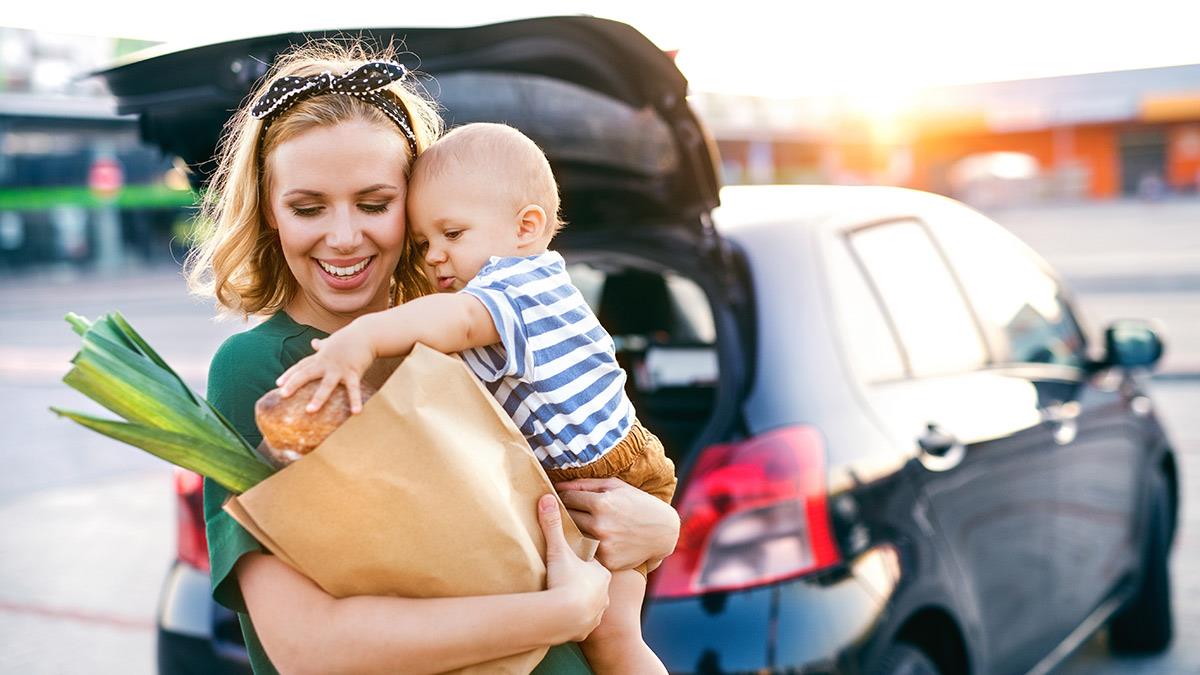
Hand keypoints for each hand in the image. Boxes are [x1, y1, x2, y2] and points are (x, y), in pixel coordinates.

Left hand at [275, 325, 375, 413]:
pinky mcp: (353, 372)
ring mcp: (339, 368)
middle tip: (283, 394)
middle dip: (294, 383)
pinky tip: (356, 413)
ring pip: (326, 384)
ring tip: (310, 410)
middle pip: (307, 373)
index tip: (278, 384)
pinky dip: (355, 400)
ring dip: (318, 397)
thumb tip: (314, 342)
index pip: (301, 365)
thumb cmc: (350, 338)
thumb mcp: (332, 341)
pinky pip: (354, 388)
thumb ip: (322, 344)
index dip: (289, 374)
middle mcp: (327, 363)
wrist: (368, 333)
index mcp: (321, 357)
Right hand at [537, 493, 609, 641]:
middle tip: (567, 579)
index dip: (582, 562)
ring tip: (565, 599)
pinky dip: (576, 619)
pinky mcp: (587, 629)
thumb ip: (553, 525)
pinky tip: (566, 616)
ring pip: (591, 604)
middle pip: (593, 585)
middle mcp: (604, 593)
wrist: (563, 617)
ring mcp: (598, 612)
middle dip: (582, 582)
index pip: (593, 564)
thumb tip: (547, 498)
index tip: (571, 561)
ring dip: (580, 602)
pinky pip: (583, 622)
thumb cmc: (564, 581)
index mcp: (601, 572)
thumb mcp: (558, 550)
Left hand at [555, 477, 679, 570]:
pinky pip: (588, 552)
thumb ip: (585, 484)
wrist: (663, 532)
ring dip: (575, 530)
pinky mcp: (607, 561)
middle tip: (571, 512)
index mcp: (601, 503)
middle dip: (568, 513)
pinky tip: (596, 541)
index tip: (565, 499)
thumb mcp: (615, 486)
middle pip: (568, 518)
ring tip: (584, 525)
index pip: (567, 499)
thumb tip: (558, 486)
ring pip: (574, 536)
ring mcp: (603, 545)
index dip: (564, 497)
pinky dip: (588, 546)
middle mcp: (600, 525)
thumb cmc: (638, 503)